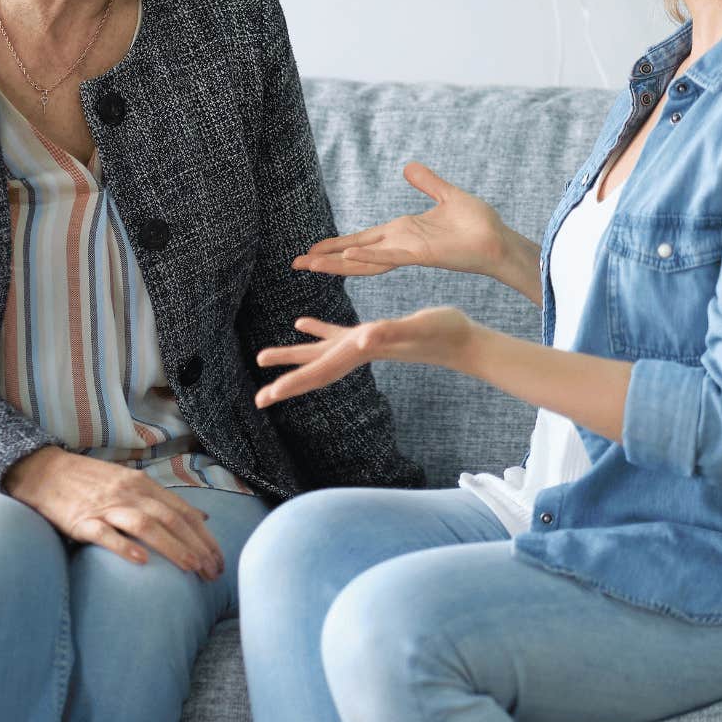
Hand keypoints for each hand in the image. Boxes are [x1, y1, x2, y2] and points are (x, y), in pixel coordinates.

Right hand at [3, 447, 224, 579]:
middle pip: (170, 520)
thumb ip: (163, 500)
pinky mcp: (82, 521)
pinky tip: (141, 562)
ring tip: (191, 568)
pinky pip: (105, 534)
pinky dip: (124, 547)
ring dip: (171, 547)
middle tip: (212, 571)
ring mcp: (105, 506)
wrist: (44, 471)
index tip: (219, 558)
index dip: (204, 536)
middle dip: (196, 546)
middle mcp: (129, 494)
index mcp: (142, 485)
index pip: (182, 512)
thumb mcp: (130, 482)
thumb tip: (201, 517)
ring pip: (145, 526)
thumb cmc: (89, 481)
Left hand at [253, 307, 479, 406]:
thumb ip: (391, 332)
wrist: (462, 340)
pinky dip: (317, 330)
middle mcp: (357, 352)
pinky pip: (336, 334)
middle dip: (286, 382)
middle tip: (258, 398)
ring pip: (320, 353)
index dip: (293, 383)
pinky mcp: (371, 334)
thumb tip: (363, 338)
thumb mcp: (416, 327)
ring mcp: (363, 344)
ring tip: (263, 357)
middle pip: (315, 371)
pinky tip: (302, 323)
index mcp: (361, 352)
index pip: (320, 372)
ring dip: (293, 356)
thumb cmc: (444, 332)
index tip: (267, 397)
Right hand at [295, 162, 513, 279]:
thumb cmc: (479, 224)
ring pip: (366, 259)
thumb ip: (427, 182)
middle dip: (326, 259)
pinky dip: (370, 256)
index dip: (336, 245)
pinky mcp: (422, 254)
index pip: (362, 240)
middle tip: (296, 263)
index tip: (312, 251)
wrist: (500, 240)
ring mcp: (409, 251)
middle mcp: (400, 245)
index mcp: (403, 233)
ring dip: (338, 261)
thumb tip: (409, 167)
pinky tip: (349, 255)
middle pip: (355, 253)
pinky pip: (391, 255)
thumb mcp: (447, 196)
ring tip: (311, 264)